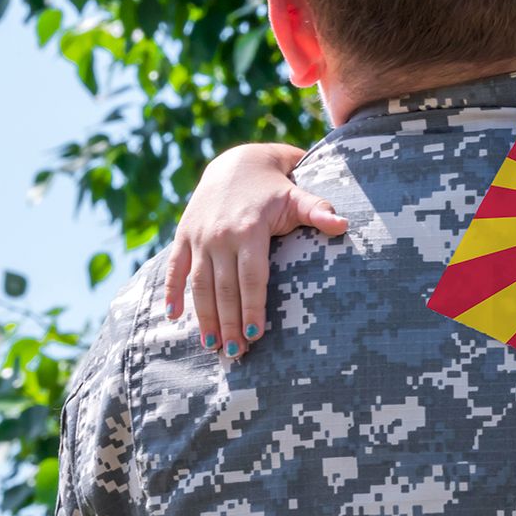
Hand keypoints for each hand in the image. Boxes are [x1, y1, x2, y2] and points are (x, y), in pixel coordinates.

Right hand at [163, 143, 346, 356]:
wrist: (236, 161)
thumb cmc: (275, 187)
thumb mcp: (297, 196)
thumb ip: (318, 210)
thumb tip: (344, 224)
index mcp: (249, 230)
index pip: (251, 278)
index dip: (252, 307)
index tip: (255, 334)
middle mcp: (220, 235)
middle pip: (224, 288)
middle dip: (228, 323)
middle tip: (235, 354)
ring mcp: (199, 236)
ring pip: (198, 284)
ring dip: (203, 316)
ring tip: (211, 345)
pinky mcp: (184, 234)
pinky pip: (175, 267)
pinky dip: (171, 291)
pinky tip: (172, 316)